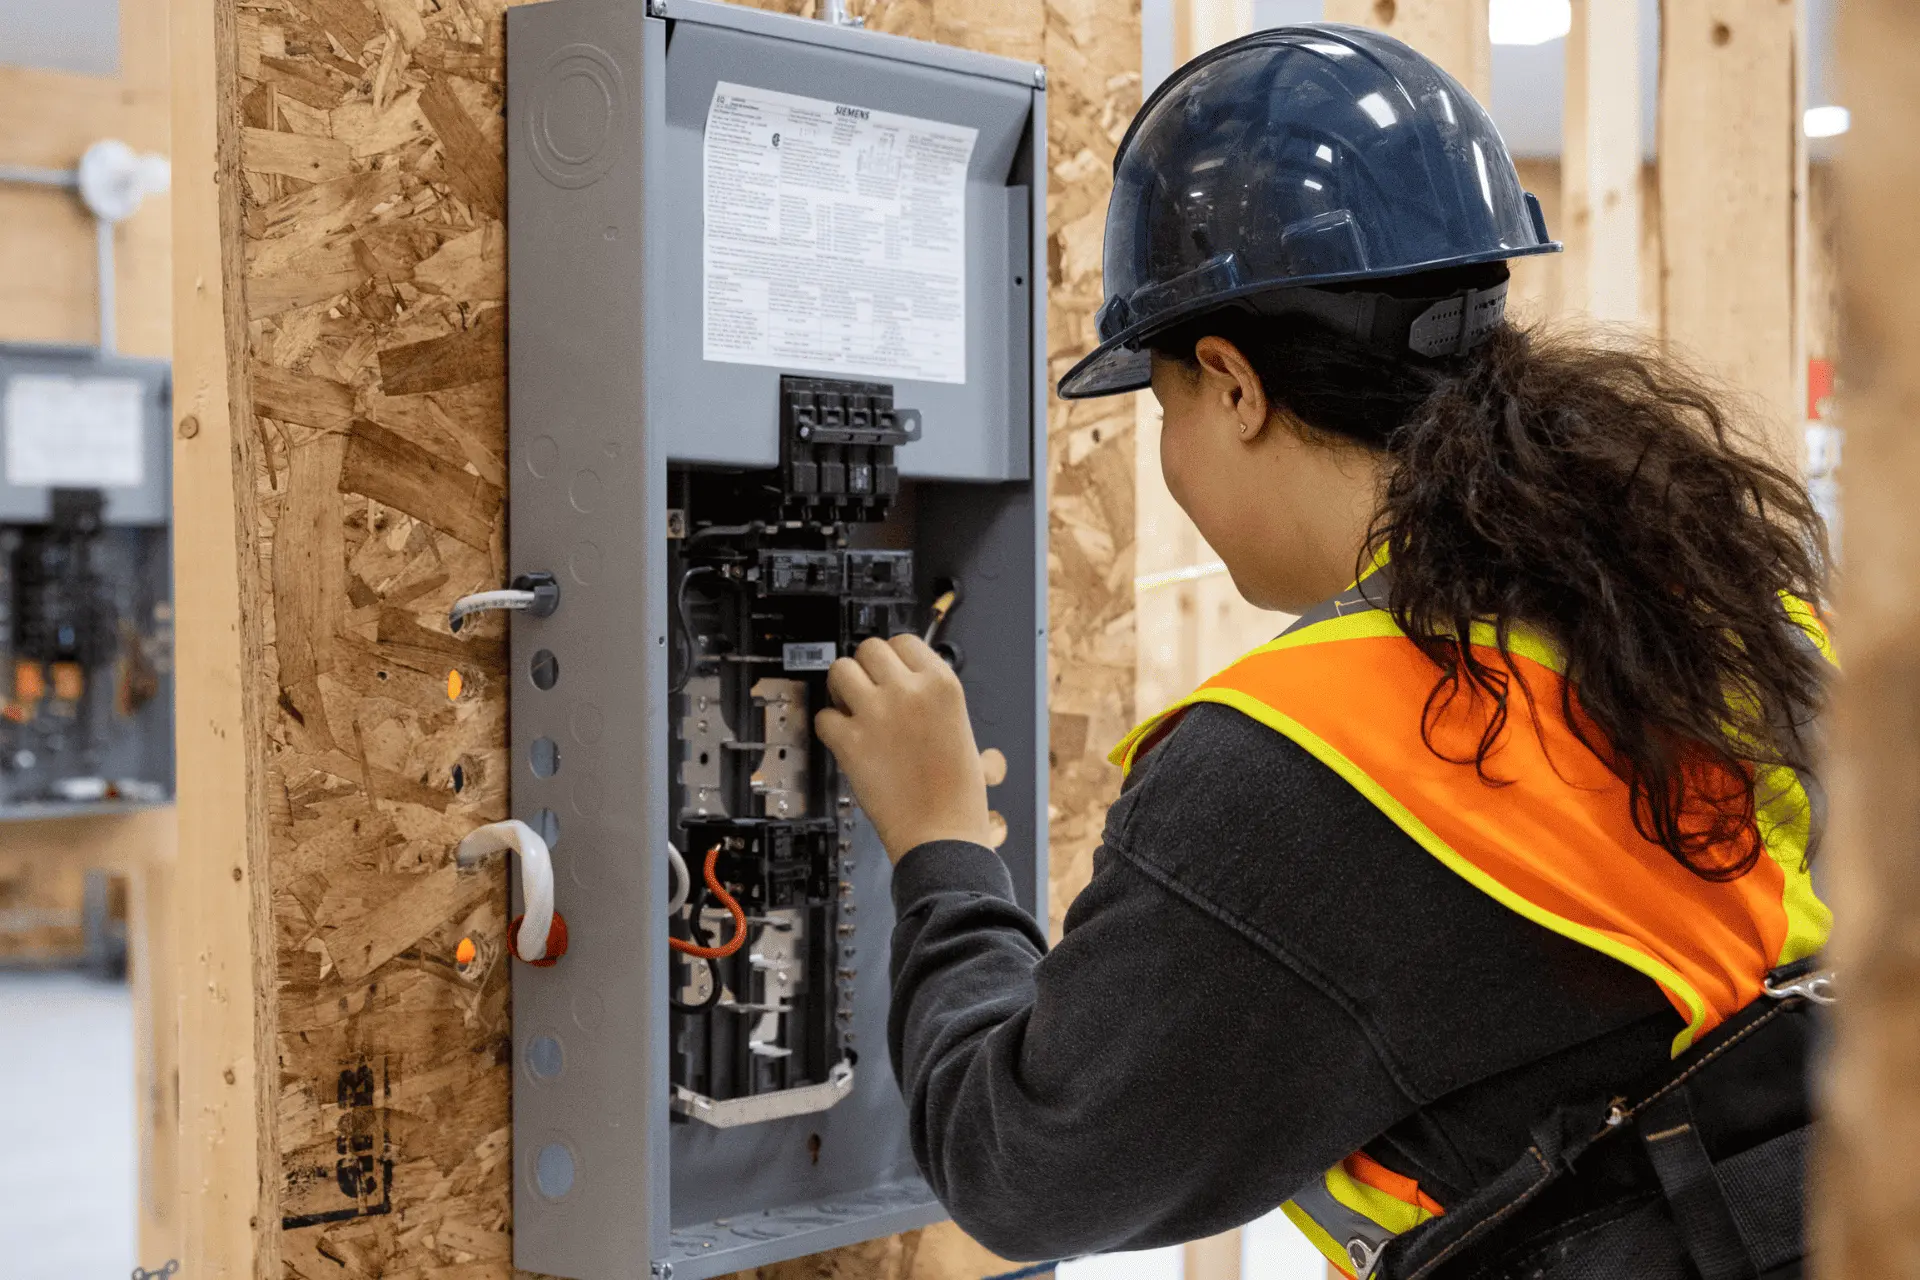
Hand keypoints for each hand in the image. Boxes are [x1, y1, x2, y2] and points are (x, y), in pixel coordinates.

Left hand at [814, 634, 991, 861]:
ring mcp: (877, 714)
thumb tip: (904, 682)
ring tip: (851, 710)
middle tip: (867, 692)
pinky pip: (823, 717)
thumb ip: (931, 699)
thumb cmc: (958, 795)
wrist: (943, 836)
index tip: (888, 673)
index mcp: (942, 684)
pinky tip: (845, 741)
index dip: (892, 659)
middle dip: (865, 669)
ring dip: (841, 689)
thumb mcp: (962, 730)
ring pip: (839, 670)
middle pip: (869, 649)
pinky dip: (829, 729)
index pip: (904, 642)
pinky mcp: (850, 742)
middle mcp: (909, 691)